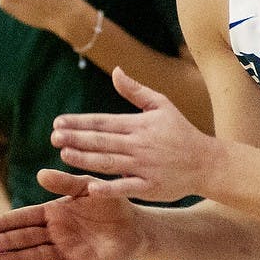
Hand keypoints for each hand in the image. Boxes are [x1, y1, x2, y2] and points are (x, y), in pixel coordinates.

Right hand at [0, 169, 142, 259]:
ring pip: (39, 256)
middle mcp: (57, 234)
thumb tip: (40, 174)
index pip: (27, 218)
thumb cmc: (110, 203)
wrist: (136, 225)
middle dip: (6, 241)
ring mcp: (68, 251)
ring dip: (19, 259)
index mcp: (56, 213)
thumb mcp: (89, 187)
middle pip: (27, 238)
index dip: (7, 222)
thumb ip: (67, 182)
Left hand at [51, 67, 209, 202]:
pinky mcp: (149, 187)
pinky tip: (90, 187)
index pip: (104, 122)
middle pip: (103, 141)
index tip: (58, 122)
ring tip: (64, 154)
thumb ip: (136, 90)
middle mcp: (140, 144)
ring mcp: (144, 166)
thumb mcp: (162, 104)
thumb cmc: (180, 131)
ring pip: (110, 162)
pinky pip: (126, 188)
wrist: (206, 162)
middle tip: (54, 136)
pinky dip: (109, 188)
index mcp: (140, 124)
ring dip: (86, 158)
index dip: (81, 122)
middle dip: (77, 138)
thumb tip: (116, 71)